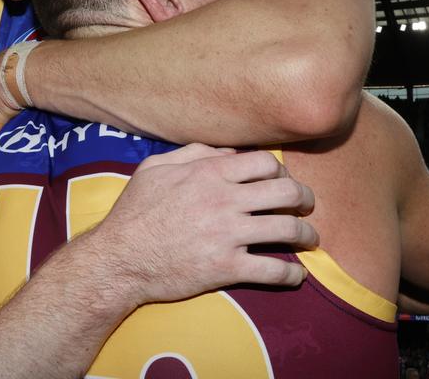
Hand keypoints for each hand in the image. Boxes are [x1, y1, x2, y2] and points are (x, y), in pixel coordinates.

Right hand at [82, 145, 317, 307]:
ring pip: (288, 229)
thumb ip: (191, 154)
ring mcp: (228, 235)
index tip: (281, 180)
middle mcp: (224, 200)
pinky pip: (274, 270)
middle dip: (304, 198)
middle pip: (286, 191)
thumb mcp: (153, 169)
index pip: (265, 162)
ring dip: (306, 234)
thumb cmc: (134, 211)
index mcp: (208, 173)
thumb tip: (225, 153)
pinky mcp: (227, 268)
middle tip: (305, 206)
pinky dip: (293, 275)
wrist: (119, 259)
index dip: (281, 170)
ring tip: (309, 238)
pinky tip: (297, 275)